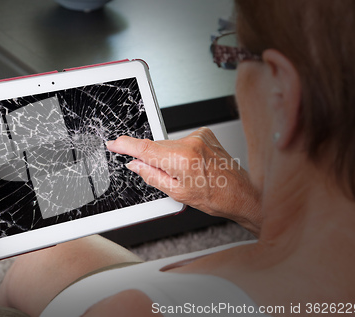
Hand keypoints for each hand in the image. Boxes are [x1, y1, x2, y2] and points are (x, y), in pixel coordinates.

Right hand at [107, 127, 261, 235]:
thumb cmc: (215, 196)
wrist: (240, 193)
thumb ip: (151, 176)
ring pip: (169, 145)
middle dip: (154, 159)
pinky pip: (182, 141)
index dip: (125, 145)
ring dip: (170, 157)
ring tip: (187, 173)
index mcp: (181, 159)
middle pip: (156, 147)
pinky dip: (182, 152)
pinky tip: (193, 164)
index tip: (114, 143)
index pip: (144, 148)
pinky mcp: (205, 133)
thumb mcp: (177, 193)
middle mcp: (190, 143)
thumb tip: (135, 165)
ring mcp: (199, 136)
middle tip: (169, 176)